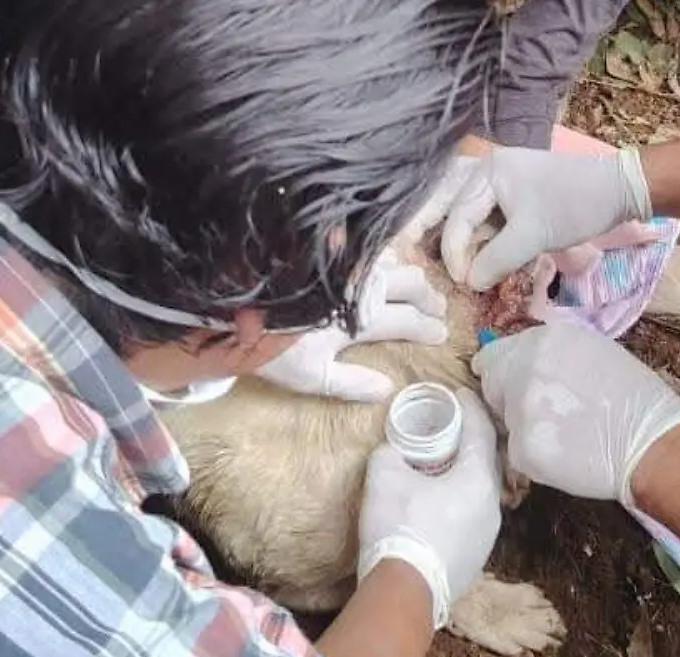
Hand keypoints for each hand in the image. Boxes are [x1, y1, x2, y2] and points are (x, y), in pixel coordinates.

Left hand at [254, 249, 447, 401]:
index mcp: (360, 318)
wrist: (236, 304)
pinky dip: (383, 254)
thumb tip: (386, 389)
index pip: (406, 321)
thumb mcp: (311, 376)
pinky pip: (367, 245)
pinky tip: (382, 258)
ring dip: (409, 274)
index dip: (426, 328)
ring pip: (392, 261)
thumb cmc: (271, 344)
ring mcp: (346, 263)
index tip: (442, 333)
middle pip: (409, 285)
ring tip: (416, 283)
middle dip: (428, 297)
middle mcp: (360, 285)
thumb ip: (351, 383)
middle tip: (439, 307)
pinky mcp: (328, 248)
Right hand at [357, 389, 502, 629]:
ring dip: (464, 475)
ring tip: (443, 464)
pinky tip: (440, 503)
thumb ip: (391, 452)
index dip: (470, 407)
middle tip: (451, 426)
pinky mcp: (476, 558)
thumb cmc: (399, 525)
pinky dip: (459, 501)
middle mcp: (492, 506)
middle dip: (470, 440)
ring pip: (480, 492)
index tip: (460, 392)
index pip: (481, 431)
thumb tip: (395, 451)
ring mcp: (488, 535)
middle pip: (486, 461)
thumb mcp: (384, 474)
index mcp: (478, 479)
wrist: (403, 590)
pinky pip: (471, 517)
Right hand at [442, 147, 651, 289]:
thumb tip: (471, 282)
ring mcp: (506, 182)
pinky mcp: (521, 194)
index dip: (456, 253)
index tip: (463, 283)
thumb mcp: (532, 237)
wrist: (619, 190)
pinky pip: (498, 222)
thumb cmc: (573, 207)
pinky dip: (499, 243)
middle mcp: (491, 172)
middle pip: (464, 218)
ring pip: (481, 222)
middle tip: (470, 281)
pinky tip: (505, 261)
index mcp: (488, 173)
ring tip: (487, 274)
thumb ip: (496, 260)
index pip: (458, 217)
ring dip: (483, 249)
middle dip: (466, 251)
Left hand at [472, 323, 679, 575]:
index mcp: (543, 340)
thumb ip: (549, 353)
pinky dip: (532, 455)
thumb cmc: (632, 396)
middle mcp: (525, 368)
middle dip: (507, 399)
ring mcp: (520, 409)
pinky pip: (514, 451)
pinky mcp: (523, 447)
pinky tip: (562, 454)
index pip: (494, 354)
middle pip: (491, 386)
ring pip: (503, 420)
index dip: (503, 372)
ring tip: (562, 434)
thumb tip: (519, 361)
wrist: (651, 441)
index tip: (510, 385)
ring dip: (521, 427)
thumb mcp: (590, 351)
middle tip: (542, 414)